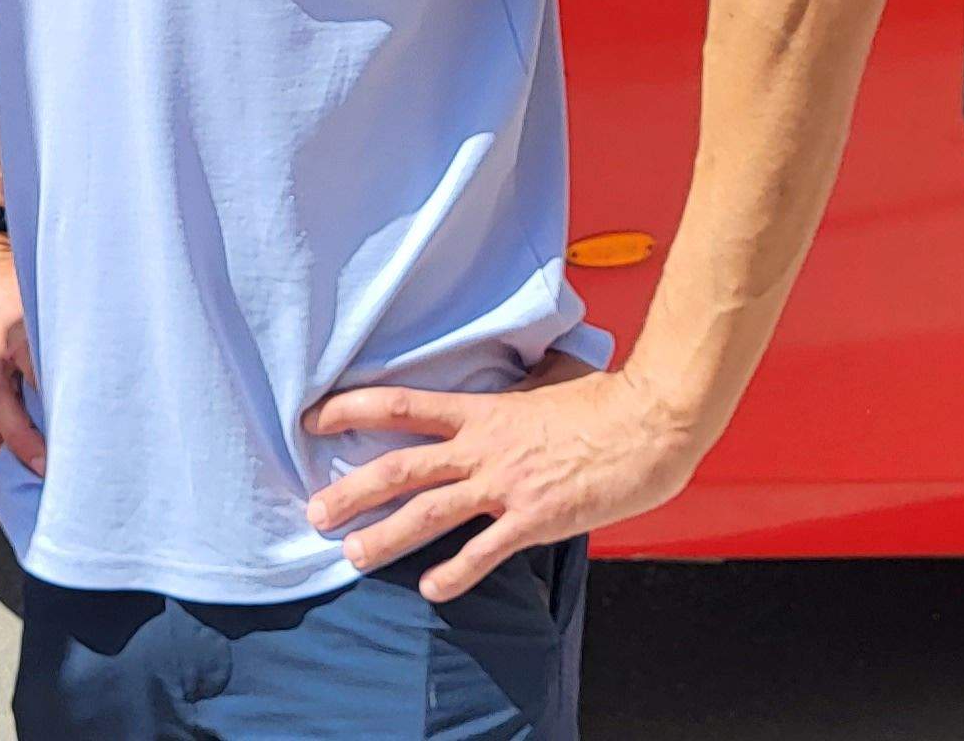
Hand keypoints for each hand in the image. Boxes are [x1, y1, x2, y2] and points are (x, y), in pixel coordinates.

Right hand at [0, 239, 45, 471]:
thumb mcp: (40, 305)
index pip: (18, 396)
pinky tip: (12, 445)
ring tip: (29, 472)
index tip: (57, 452)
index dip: (34, 429)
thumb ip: (56, 343)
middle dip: (16, 450)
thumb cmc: (7, 279)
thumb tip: (83, 383)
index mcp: (0, 344)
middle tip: (46, 475)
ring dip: (1, 450)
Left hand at [300, 363, 705, 601]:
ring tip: (352, 556)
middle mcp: (484, 448)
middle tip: (315, 513)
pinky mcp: (534, 517)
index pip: (403, 405)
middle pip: (401, 466)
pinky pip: (483, 552)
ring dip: (386, 537)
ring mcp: (507, 484)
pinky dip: (454, 574)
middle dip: (352, 491)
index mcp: (483, 411)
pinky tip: (431, 590)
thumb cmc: (605, 401)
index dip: (353, 408)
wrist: (650, 423)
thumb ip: (518, 387)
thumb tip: (515, 373)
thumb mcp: (547, 382)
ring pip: (429, 512)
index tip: (313, 419)